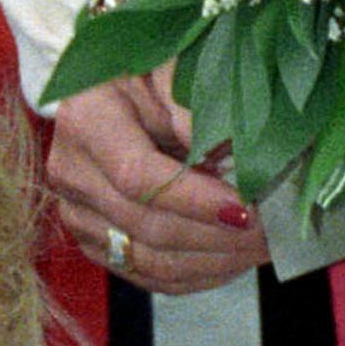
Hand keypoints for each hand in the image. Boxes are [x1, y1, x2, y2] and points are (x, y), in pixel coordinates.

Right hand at [41, 69, 265, 294]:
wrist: (109, 91)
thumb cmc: (148, 72)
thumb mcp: (172, 69)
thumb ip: (198, 107)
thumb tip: (235, 156)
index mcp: (87, 122)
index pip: (138, 177)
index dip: (194, 200)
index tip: (245, 208)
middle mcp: (72, 174)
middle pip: (146, 225)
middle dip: (217, 237)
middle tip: (272, 234)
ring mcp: (78, 215)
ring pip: (150, 261)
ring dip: (214, 262)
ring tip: (263, 250)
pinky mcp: (94, 243)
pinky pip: (148, 276)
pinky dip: (197, 275)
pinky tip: (234, 260)